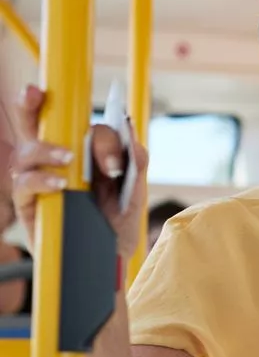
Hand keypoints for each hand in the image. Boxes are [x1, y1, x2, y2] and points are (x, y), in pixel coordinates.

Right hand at [10, 85, 148, 257]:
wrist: (109, 265)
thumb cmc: (118, 227)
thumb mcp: (135, 195)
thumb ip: (136, 163)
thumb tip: (130, 130)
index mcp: (84, 155)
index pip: (77, 126)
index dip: (91, 125)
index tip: (108, 133)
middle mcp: (56, 163)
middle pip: (35, 126)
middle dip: (29, 105)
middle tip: (34, 92)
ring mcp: (40, 182)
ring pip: (26, 152)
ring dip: (45, 149)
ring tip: (68, 160)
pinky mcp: (29, 205)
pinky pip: (24, 184)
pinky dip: (40, 180)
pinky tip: (58, 185)